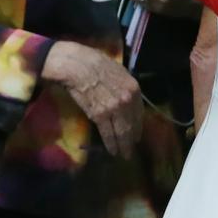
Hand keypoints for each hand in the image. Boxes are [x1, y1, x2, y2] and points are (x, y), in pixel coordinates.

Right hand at [42, 41, 142, 157]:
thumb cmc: (96, 63)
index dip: (138, 125)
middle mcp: (128, 101)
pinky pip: (108, 134)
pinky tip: (113, 151)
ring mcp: (115, 109)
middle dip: (132, 139)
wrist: (77, 66)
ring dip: (123, 145)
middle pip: (132, 125)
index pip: (139, 112)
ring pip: (122, 132)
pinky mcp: (100, 116)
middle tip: (131, 149)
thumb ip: (126, 87)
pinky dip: (111, 144)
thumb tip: (127, 97)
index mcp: (134, 88)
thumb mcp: (119, 72)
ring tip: (124, 154)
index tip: (137, 133)